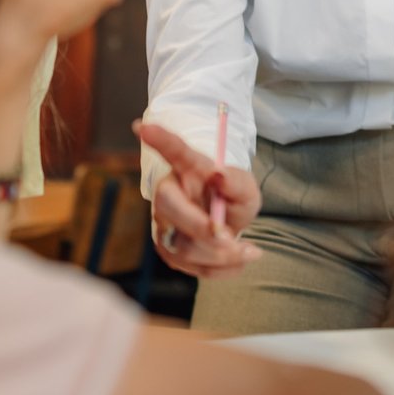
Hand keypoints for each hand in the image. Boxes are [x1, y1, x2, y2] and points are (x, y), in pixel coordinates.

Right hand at [137, 121, 262, 278]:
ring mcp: (164, 222)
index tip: (142, 126)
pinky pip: (191, 266)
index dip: (159, 140)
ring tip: (251, 251)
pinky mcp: (168, 249)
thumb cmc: (232, 198)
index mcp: (188, 169)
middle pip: (169, 207)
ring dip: (219, 254)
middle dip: (200, 227)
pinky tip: (239, 259)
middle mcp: (169, 193)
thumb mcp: (245, 188)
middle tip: (230, 239)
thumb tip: (220, 175)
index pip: (173, 151)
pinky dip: (220, 268)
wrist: (226, 223)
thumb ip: (236, 183)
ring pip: (182, 244)